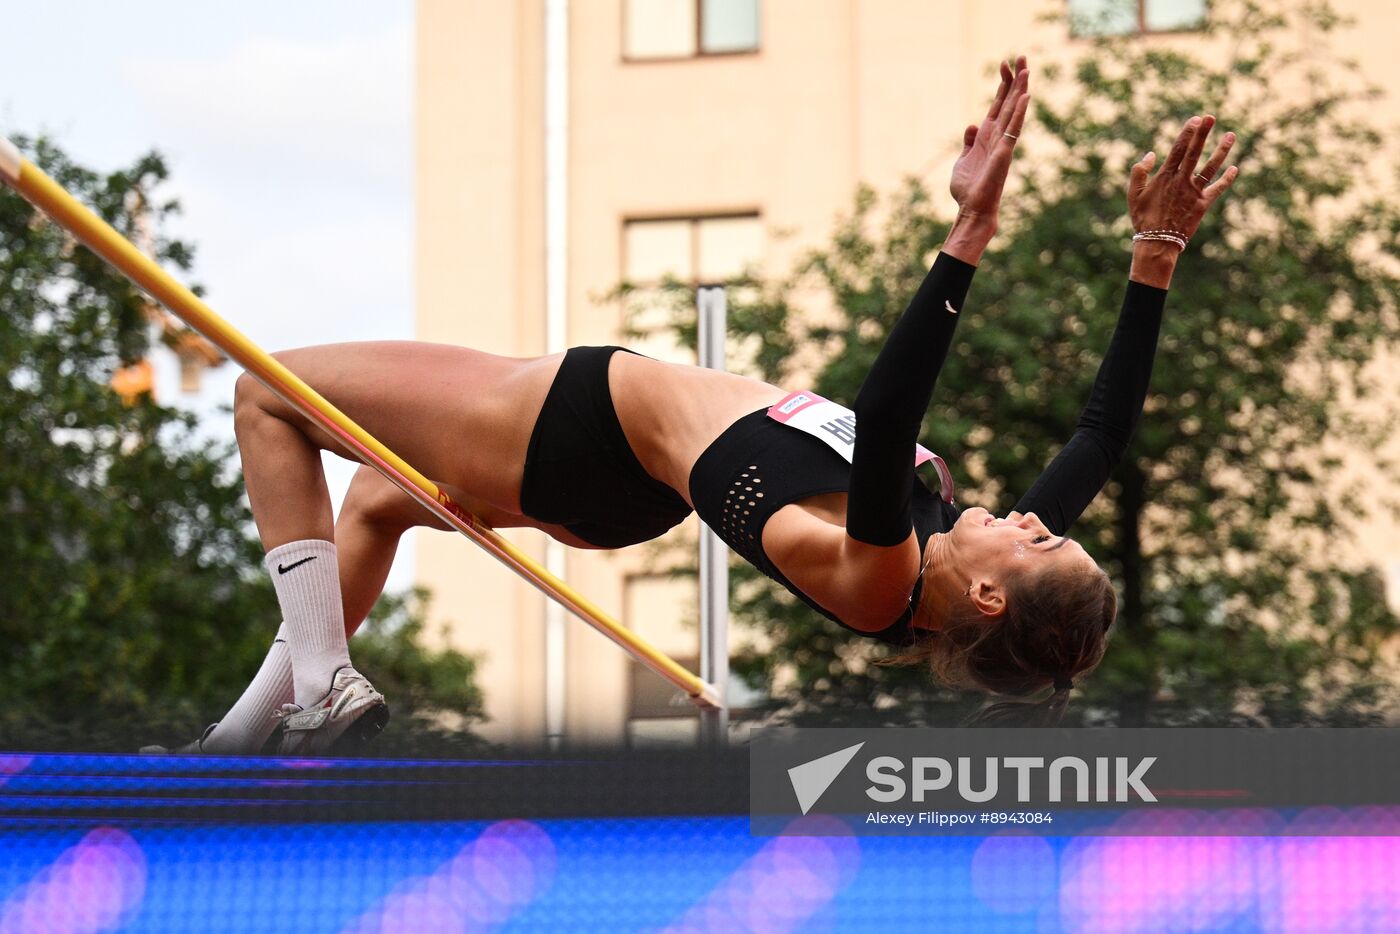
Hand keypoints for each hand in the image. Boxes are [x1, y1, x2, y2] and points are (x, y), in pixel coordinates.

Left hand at [949, 55, 1029, 224]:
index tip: (1004, 63)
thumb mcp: (963, 160)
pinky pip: (1013, 130)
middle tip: (1021, 55)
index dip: (1002, 85)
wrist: (972, 209)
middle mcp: (998, 136)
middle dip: (1015, 79)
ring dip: (1020, 90)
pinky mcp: (1003, 154)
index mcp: (987, 136)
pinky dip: (1018, 114)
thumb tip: (971, 124)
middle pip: (1009, 102)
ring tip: (1026, 68)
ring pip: (1014, 112)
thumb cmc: (969, 189)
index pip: (998, 105)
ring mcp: (1003, 144)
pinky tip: (1024, 97)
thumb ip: (969, 141)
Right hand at [1128, 115, 1238, 243]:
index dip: (1187, 133)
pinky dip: (1227, 179)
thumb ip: (1139, 172)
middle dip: (1203, 134)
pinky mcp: (1203, 204)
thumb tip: (1151, 154)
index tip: (1196, 119)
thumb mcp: (1133, 195)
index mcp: (1164, 177)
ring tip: (1231, 135)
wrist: (1157, 243)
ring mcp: (1194, 192)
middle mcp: (1181, 181)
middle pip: (1194, 152)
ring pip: (1211, 167)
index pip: (1178, 150)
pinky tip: (1235, 169)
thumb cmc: (1143, 219)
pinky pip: (1217, 189)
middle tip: (1211, 117)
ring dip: (1222, 150)